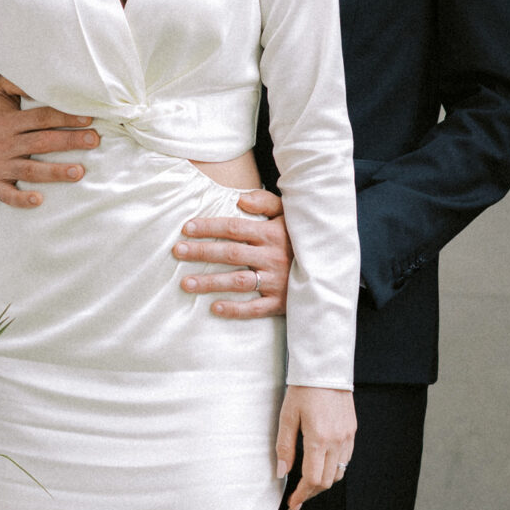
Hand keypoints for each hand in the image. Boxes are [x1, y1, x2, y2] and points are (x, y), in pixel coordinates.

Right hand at [0, 71, 99, 208]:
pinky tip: (39, 200)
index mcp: (7, 120)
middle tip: (94, 140)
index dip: (64, 117)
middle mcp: (3, 142)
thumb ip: (15, 82)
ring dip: (55, 172)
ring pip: (30, 169)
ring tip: (79, 172)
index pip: (40, 117)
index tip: (88, 118)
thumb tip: (36, 78)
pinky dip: (21, 199)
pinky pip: (7, 194)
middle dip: (69, 141)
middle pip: (41, 142)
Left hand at [174, 191, 292, 316]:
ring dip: (211, 282)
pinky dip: (235, 309)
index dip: (209, 227)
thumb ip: (266, 202)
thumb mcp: (290, 213)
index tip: (186, 229)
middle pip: (230, 253)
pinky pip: (256, 308)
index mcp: (272, 233)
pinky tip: (214, 308)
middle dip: (202, 252)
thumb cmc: (303, 237)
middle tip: (177, 252)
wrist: (332, 267)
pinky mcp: (282, 302)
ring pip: (238, 282)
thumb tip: (240, 200)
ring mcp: (277, 281)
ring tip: (186, 284)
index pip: (234, 228)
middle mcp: (272, 256)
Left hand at [277, 385, 356, 509]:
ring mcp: (347, 437)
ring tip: (308, 484)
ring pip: (338, 473)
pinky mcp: (352, 432)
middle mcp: (337, 441)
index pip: (312, 479)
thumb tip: (282, 473)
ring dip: (323, 482)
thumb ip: (285, 447)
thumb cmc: (303, 390)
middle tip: (297, 498)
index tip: (292, 503)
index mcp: (318, 439)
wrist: (326, 369)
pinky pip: (346, 460)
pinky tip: (322, 466)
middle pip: (326, 481)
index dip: (301, 495)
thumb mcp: (287, 416)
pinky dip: (334, 469)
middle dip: (311, 493)